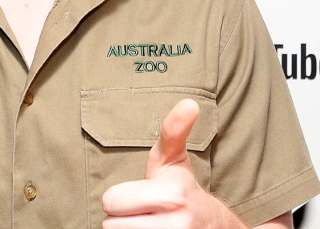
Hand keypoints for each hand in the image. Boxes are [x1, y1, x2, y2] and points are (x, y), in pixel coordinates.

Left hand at [101, 99, 240, 228]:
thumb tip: (190, 103)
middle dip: (121, 216)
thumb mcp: (172, 156)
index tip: (138, 193)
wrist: (209, 224)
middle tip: (141, 208)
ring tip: (146, 221)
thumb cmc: (179, 185)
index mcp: (170, 196)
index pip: (110, 202)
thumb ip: (173, 129)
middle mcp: (175, 226)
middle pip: (111, 224)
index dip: (118, 197)